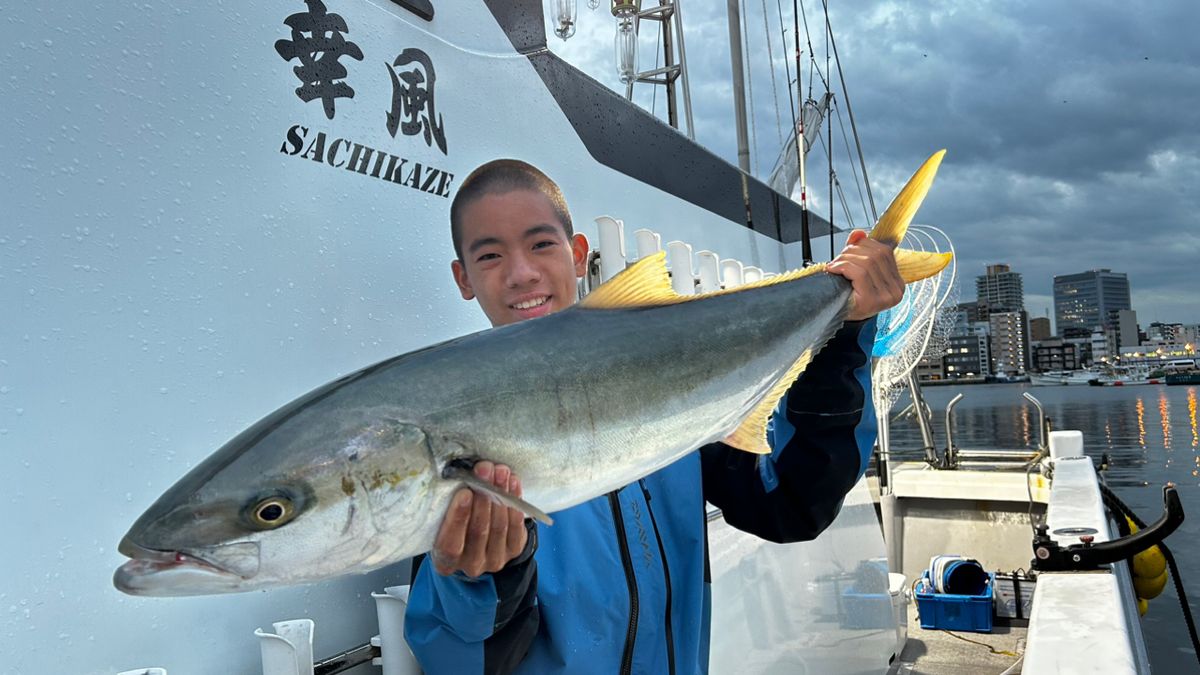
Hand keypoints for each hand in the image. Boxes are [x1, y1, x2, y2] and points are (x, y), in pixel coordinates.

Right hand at [430, 461, 528, 577]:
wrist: (479, 541)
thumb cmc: (455, 526)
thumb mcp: (443, 522)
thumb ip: (448, 507)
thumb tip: (462, 476)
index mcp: (446, 562)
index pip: (450, 544)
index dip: (458, 517)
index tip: (464, 492)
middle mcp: (471, 565)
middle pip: (479, 530)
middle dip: (483, 496)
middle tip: (484, 470)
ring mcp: (495, 560)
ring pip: (499, 525)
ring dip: (500, 493)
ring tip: (499, 470)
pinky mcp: (514, 550)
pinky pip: (516, 524)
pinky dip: (514, 500)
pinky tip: (512, 482)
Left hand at [826, 229, 904, 320]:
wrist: (835, 318)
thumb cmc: (849, 296)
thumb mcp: (857, 270)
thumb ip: (860, 250)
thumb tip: (858, 233)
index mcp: (897, 282)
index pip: (885, 251)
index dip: (865, 244)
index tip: (849, 248)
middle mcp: (896, 289)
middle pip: (876, 255)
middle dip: (853, 251)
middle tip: (839, 258)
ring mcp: (886, 296)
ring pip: (867, 262)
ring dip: (846, 259)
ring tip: (835, 265)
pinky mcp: (873, 300)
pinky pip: (859, 273)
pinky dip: (844, 267)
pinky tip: (834, 270)